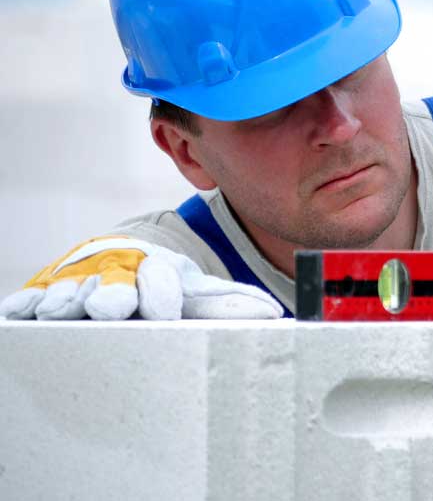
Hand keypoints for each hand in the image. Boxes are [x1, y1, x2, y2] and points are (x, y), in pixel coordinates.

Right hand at [0, 236, 282, 319]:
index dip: (159, 292)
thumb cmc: (165, 280)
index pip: (159, 278)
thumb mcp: (197, 287)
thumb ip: (228, 303)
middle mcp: (117, 270)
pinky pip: (36, 294)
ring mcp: (81, 278)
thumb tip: (273, 314)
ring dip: (68, 298)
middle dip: (111, 293)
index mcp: (157, 268)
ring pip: (73, 289)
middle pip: (112, 282)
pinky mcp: (50, 287)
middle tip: (111, 306)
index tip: (161, 308)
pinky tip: (23, 309)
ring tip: (60, 308)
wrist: (130, 251)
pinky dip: (29, 301)